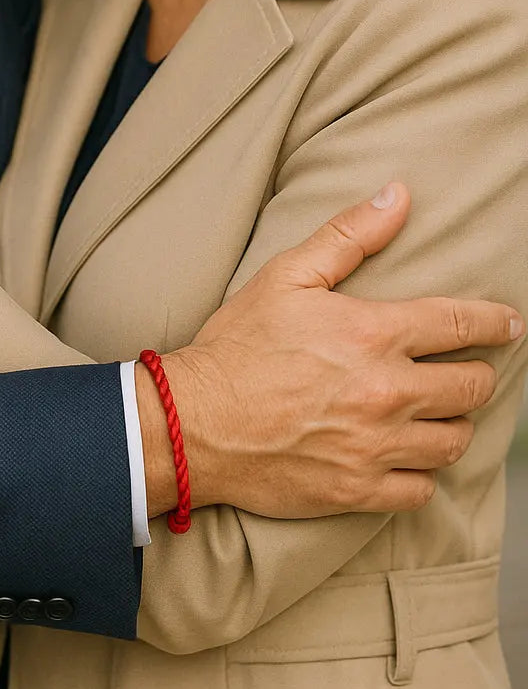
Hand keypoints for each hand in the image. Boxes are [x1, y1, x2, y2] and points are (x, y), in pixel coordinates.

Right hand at [138, 185, 523, 517]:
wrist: (193, 423)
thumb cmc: (237, 345)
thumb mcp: (286, 275)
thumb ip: (348, 235)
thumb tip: (398, 197)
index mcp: (372, 333)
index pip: (460, 325)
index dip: (495, 322)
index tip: (511, 323)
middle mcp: (385, 392)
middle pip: (472, 388)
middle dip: (478, 374)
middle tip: (468, 369)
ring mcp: (376, 447)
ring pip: (454, 441)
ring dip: (454, 423)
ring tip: (440, 412)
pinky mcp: (359, 491)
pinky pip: (422, 490)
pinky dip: (423, 473)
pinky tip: (409, 456)